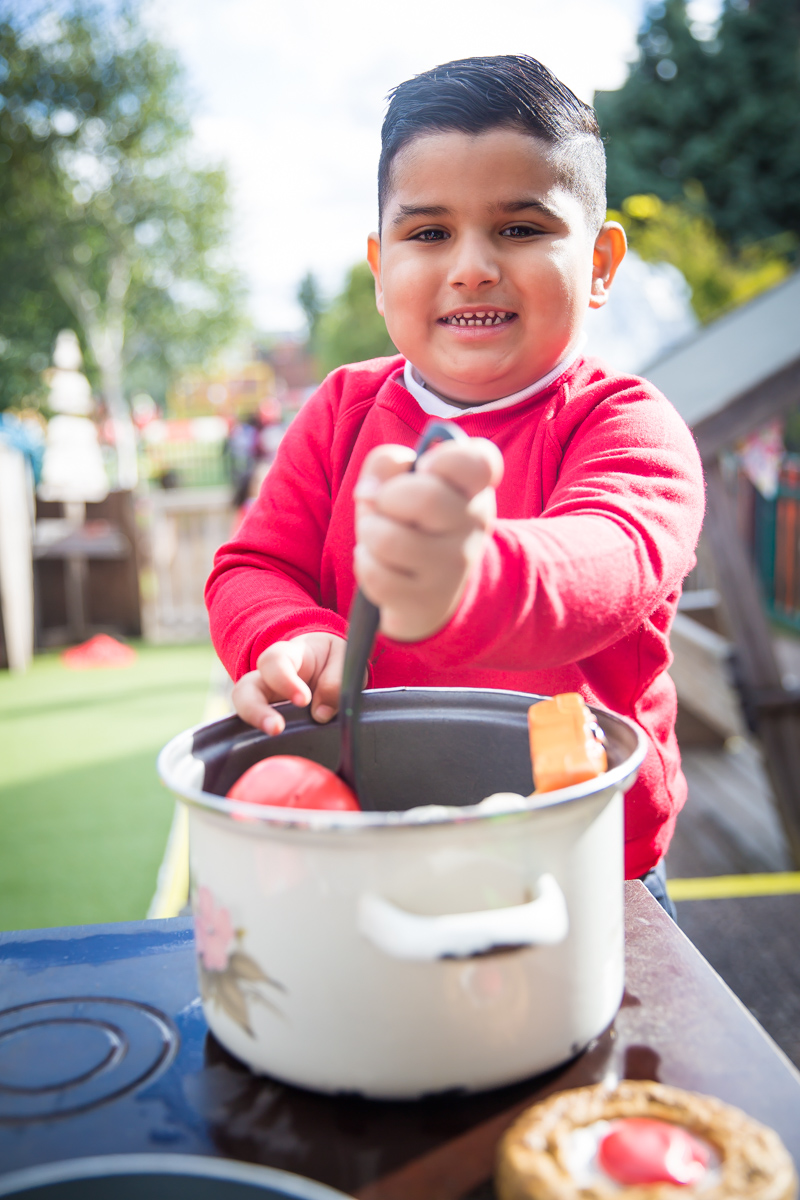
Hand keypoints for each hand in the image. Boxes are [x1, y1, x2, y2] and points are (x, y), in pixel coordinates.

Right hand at [232, 632, 345, 735]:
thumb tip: (320, 713)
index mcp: (288, 655)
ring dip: (255, 725)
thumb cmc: (332, 659)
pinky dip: (261, 740)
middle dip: (255, 709)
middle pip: (245, 689)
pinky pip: (254, 730)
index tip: (303, 700)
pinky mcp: (266, 720)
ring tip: (274, 735)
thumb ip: (335, 680)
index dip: (284, 680)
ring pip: (243, 710)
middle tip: (276, 728)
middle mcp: (267, 677)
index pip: (274, 661)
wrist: (327, 666)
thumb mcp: (342, 659)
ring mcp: (263, 700)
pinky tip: (278, 751)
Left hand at [354, 437, 503, 640]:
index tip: (425, 466)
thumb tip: (368, 491)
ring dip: (369, 532)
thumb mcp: (399, 482)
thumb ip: (386, 464)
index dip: (446, 458)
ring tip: (377, 536)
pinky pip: (376, 575)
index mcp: (473, 488)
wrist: (425, 589)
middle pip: (425, 498)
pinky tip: (379, 563)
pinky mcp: (427, 601)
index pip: (481, 463)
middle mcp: (473, 526)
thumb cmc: (408, 520)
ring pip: (389, 539)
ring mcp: (453, 568)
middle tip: (386, 506)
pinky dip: (365, 563)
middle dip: (386, 497)